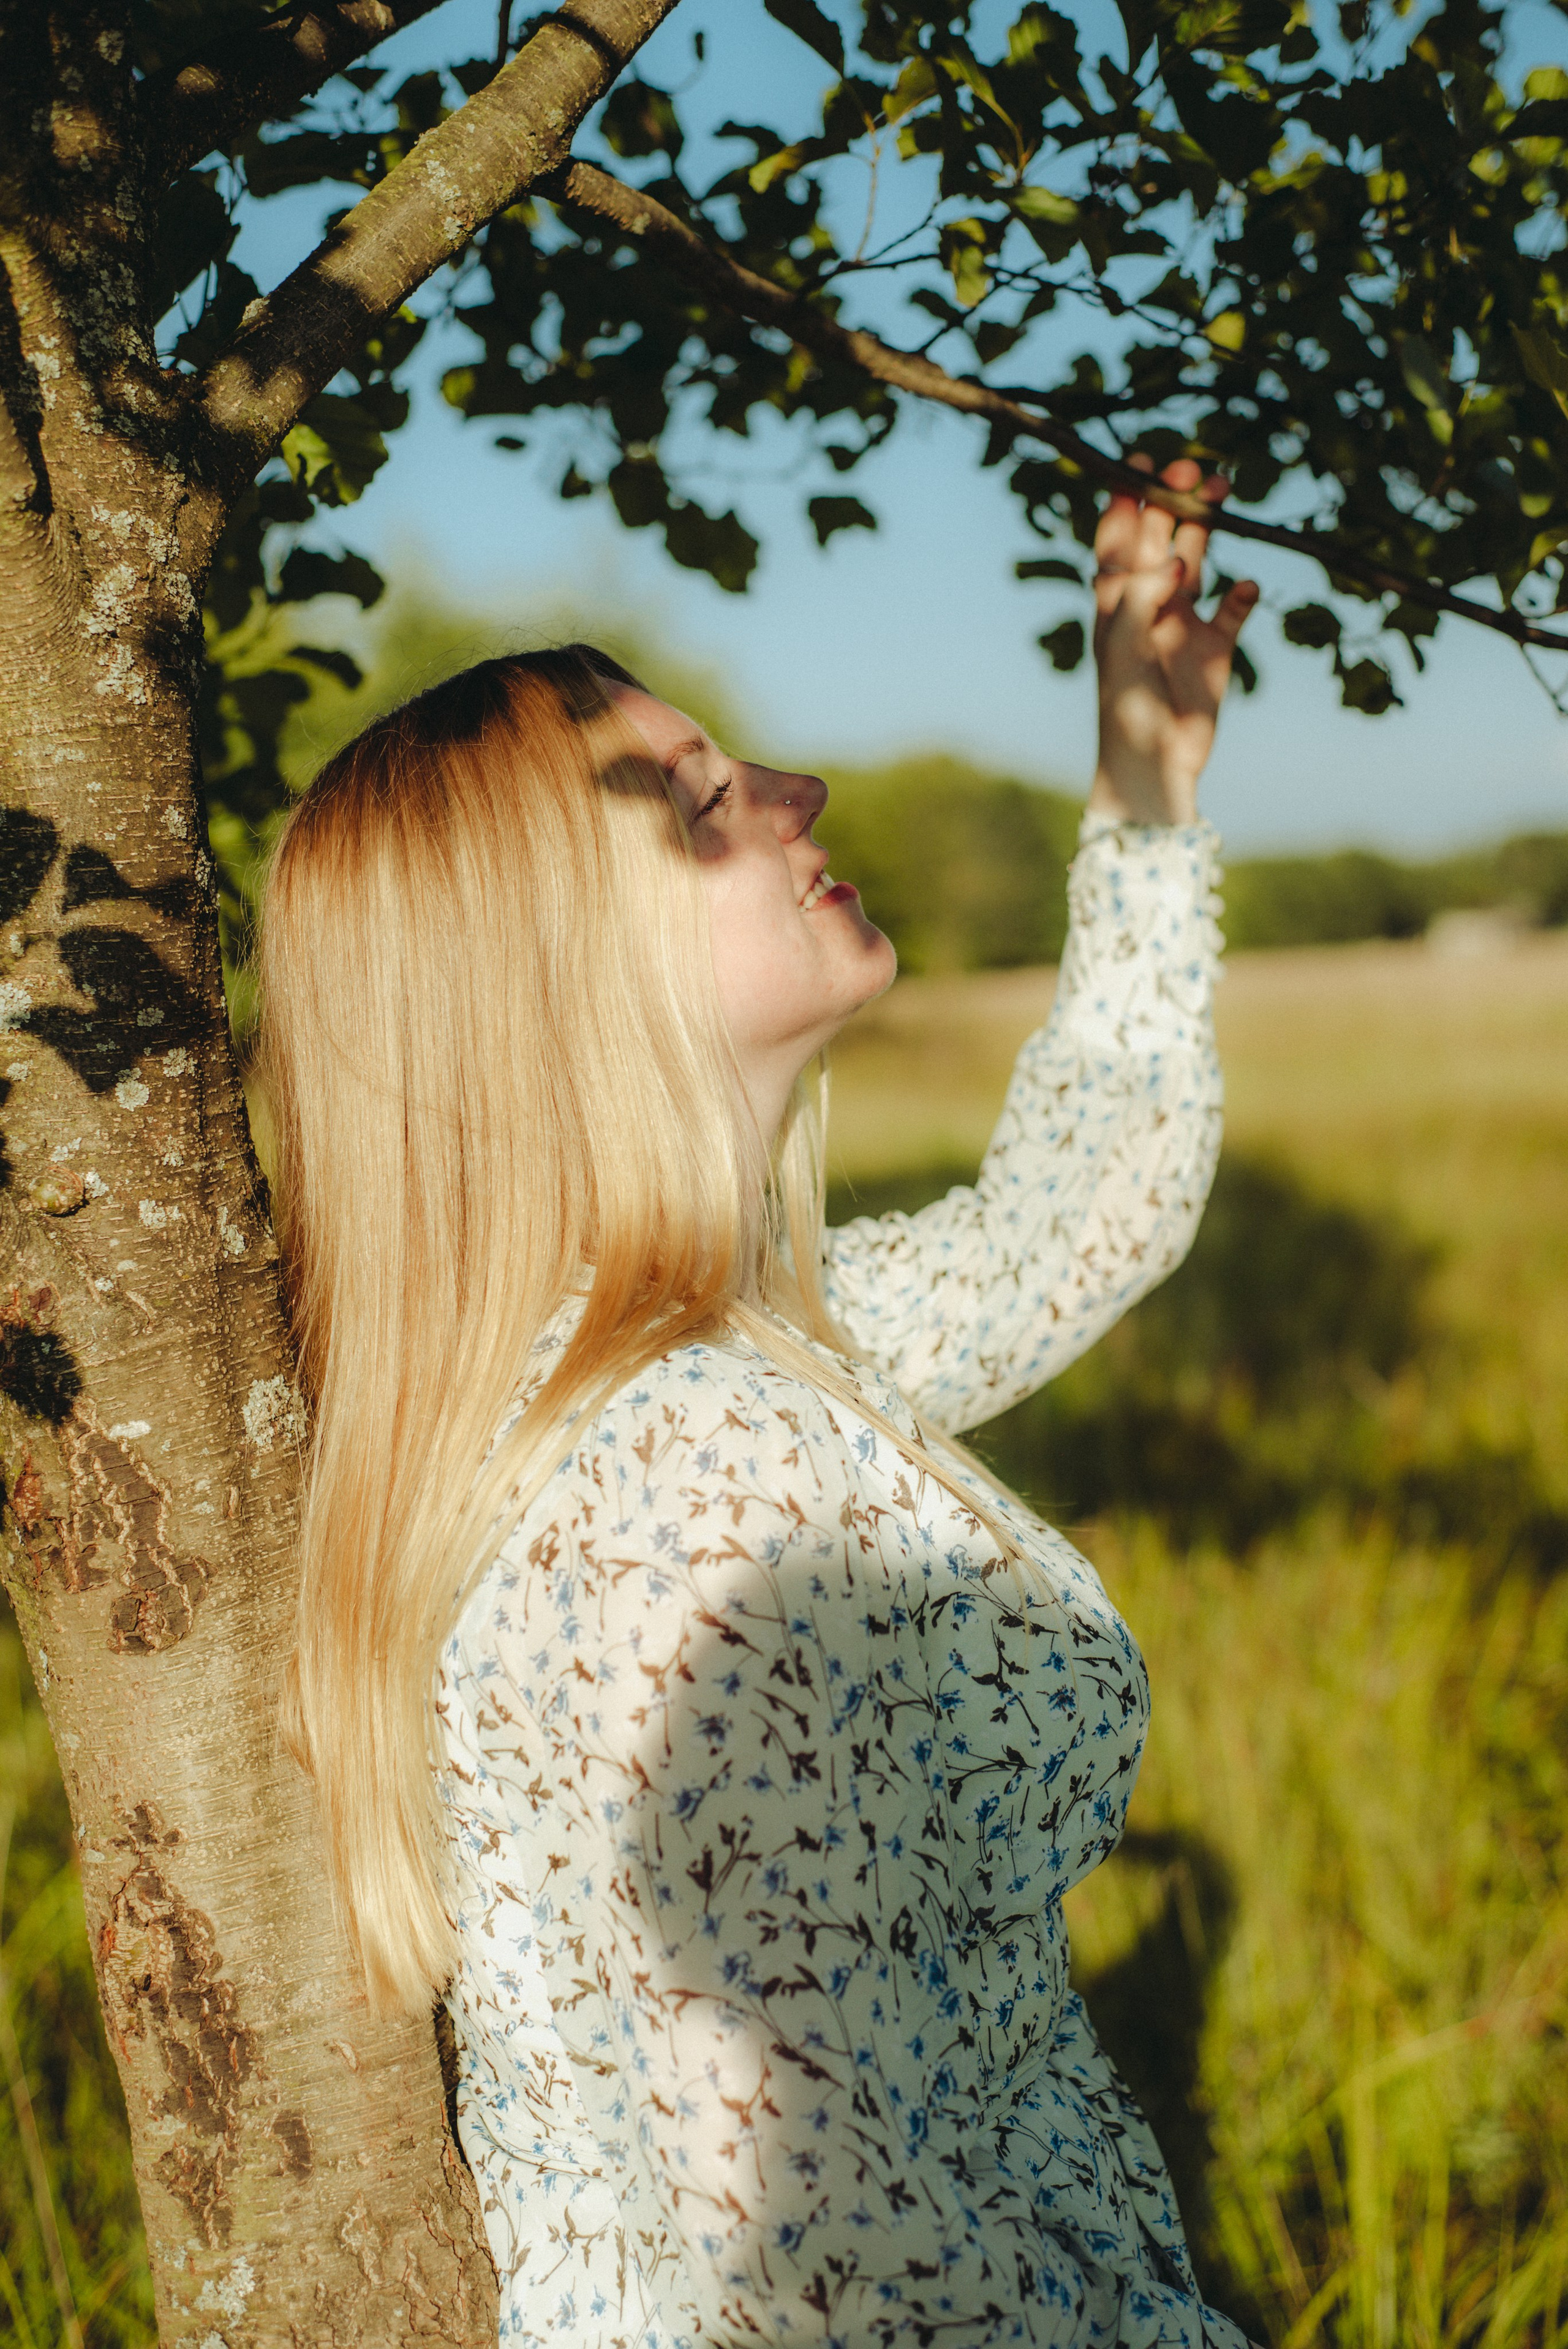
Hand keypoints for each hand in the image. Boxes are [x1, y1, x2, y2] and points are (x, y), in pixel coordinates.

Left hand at [1088, 455, 1258, 827]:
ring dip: (1208, 529)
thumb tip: (1171, 560)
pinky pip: (1234, 610)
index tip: (1139, 464)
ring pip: (1197, 561)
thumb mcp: (1125, 650)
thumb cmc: (1126, 710)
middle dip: (1173, 503)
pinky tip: (1246, 584)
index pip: (1117, 542)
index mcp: (1116, 604)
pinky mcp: (1215, 651)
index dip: (1126, 502)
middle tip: (1192, 470)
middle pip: (1161, 540)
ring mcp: (1182, 625)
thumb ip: (1142, 599)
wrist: (1154, 764)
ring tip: (1222, 491)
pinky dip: (1242, 594)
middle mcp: (1149, 606)